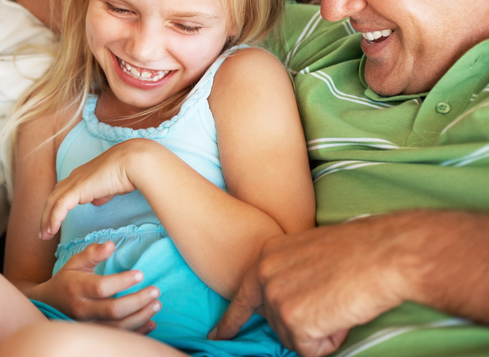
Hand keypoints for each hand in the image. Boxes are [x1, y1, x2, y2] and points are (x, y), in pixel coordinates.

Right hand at [32, 242, 160, 332]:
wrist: (50, 305)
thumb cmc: (66, 280)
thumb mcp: (75, 263)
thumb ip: (92, 253)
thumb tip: (111, 244)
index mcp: (76, 288)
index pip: (102, 287)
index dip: (122, 282)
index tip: (141, 274)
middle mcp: (82, 309)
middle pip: (113, 310)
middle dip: (138, 301)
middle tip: (155, 290)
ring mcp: (89, 324)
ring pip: (118, 327)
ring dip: (141, 317)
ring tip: (156, 304)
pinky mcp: (96, 333)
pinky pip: (119, 336)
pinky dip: (138, 331)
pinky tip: (151, 322)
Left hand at [40, 139, 158, 240]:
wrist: (132, 162)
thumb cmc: (126, 173)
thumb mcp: (109, 187)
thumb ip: (100, 194)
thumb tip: (95, 201)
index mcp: (81, 176)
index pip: (62, 192)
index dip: (56, 208)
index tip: (53, 222)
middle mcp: (74, 177)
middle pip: (53, 197)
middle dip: (46, 215)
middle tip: (44, 232)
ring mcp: (74, 181)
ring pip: (52, 201)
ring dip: (46, 219)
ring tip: (45, 236)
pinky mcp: (77, 188)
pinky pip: (60, 206)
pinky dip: (54, 218)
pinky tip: (51, 230)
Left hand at [211, 218, 410, 355]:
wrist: (383, 253)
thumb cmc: (360, 252)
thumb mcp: (310, 255)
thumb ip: (290, 277)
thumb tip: (290, 305)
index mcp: (267, 256)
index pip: (243, 296)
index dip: (230, 321)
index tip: (216, 336)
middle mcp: (264, 276)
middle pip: (277, 323)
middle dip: (304, 324)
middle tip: (333, 301)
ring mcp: (275, 298)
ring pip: (295, 338)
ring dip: (321, 331)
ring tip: (340, 301)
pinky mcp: (293, 320)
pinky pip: (311, 350)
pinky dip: (330, 340)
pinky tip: (341, 314)